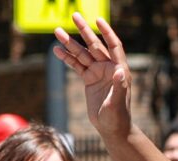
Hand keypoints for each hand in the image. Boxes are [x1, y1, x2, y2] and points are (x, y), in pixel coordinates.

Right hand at [53, 15, 131, 138]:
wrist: (111, 128)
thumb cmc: (118, 116)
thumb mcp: (118, 102)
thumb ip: (119, 87)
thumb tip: (119, 72)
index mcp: (119, 70)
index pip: (114, 46)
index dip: (107, 32)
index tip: (98, 20)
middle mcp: (109, 68)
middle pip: (95, 45)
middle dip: (84, 31)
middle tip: (74, 16)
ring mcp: (98, 73)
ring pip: (83, 54)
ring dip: (70, 43)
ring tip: (57, 31)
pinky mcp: (89, 80)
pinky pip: (77, 65)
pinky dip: (67, 58)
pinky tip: (57, 50)